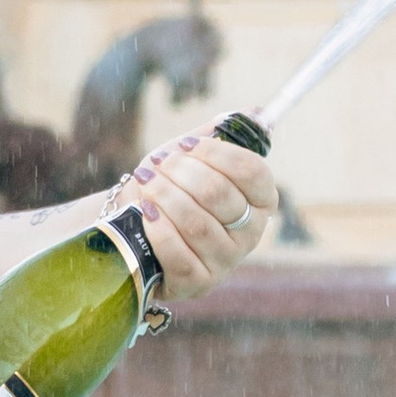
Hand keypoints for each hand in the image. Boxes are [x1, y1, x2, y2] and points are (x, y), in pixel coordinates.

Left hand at [111, 131, 278, 299]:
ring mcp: (227, 260)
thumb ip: (222, 133)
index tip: (186, 145)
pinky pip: (179, 254)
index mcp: (261, 199)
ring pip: (196, 224)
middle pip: (219, 194)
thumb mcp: (192, 156)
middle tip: (157, 165)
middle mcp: (251, 233)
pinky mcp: (199, 282)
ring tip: (145, 182)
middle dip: (181, 173)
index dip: (216, 153)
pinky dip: (158, 229)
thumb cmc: (171, 186)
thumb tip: (257, 113)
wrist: (134, 223)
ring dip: (164, 197)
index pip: (251, 171)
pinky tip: (145, 212)